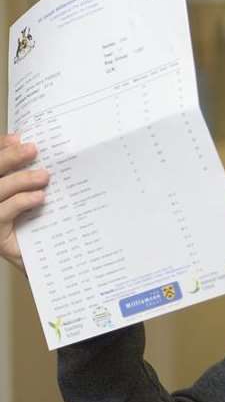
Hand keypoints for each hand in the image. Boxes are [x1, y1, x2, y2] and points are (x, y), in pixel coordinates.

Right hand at [0, 134, 48, 273]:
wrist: (44, 264)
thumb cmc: (38, 227)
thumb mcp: (34, 198)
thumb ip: (27, 176)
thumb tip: (30, 146)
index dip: (2, 148)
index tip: (20, 137)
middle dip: (8, 158)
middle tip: (33, 149)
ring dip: (19, 180)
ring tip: (44, 176)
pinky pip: (2, 214)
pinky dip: (20, 202)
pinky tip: (38, 198)